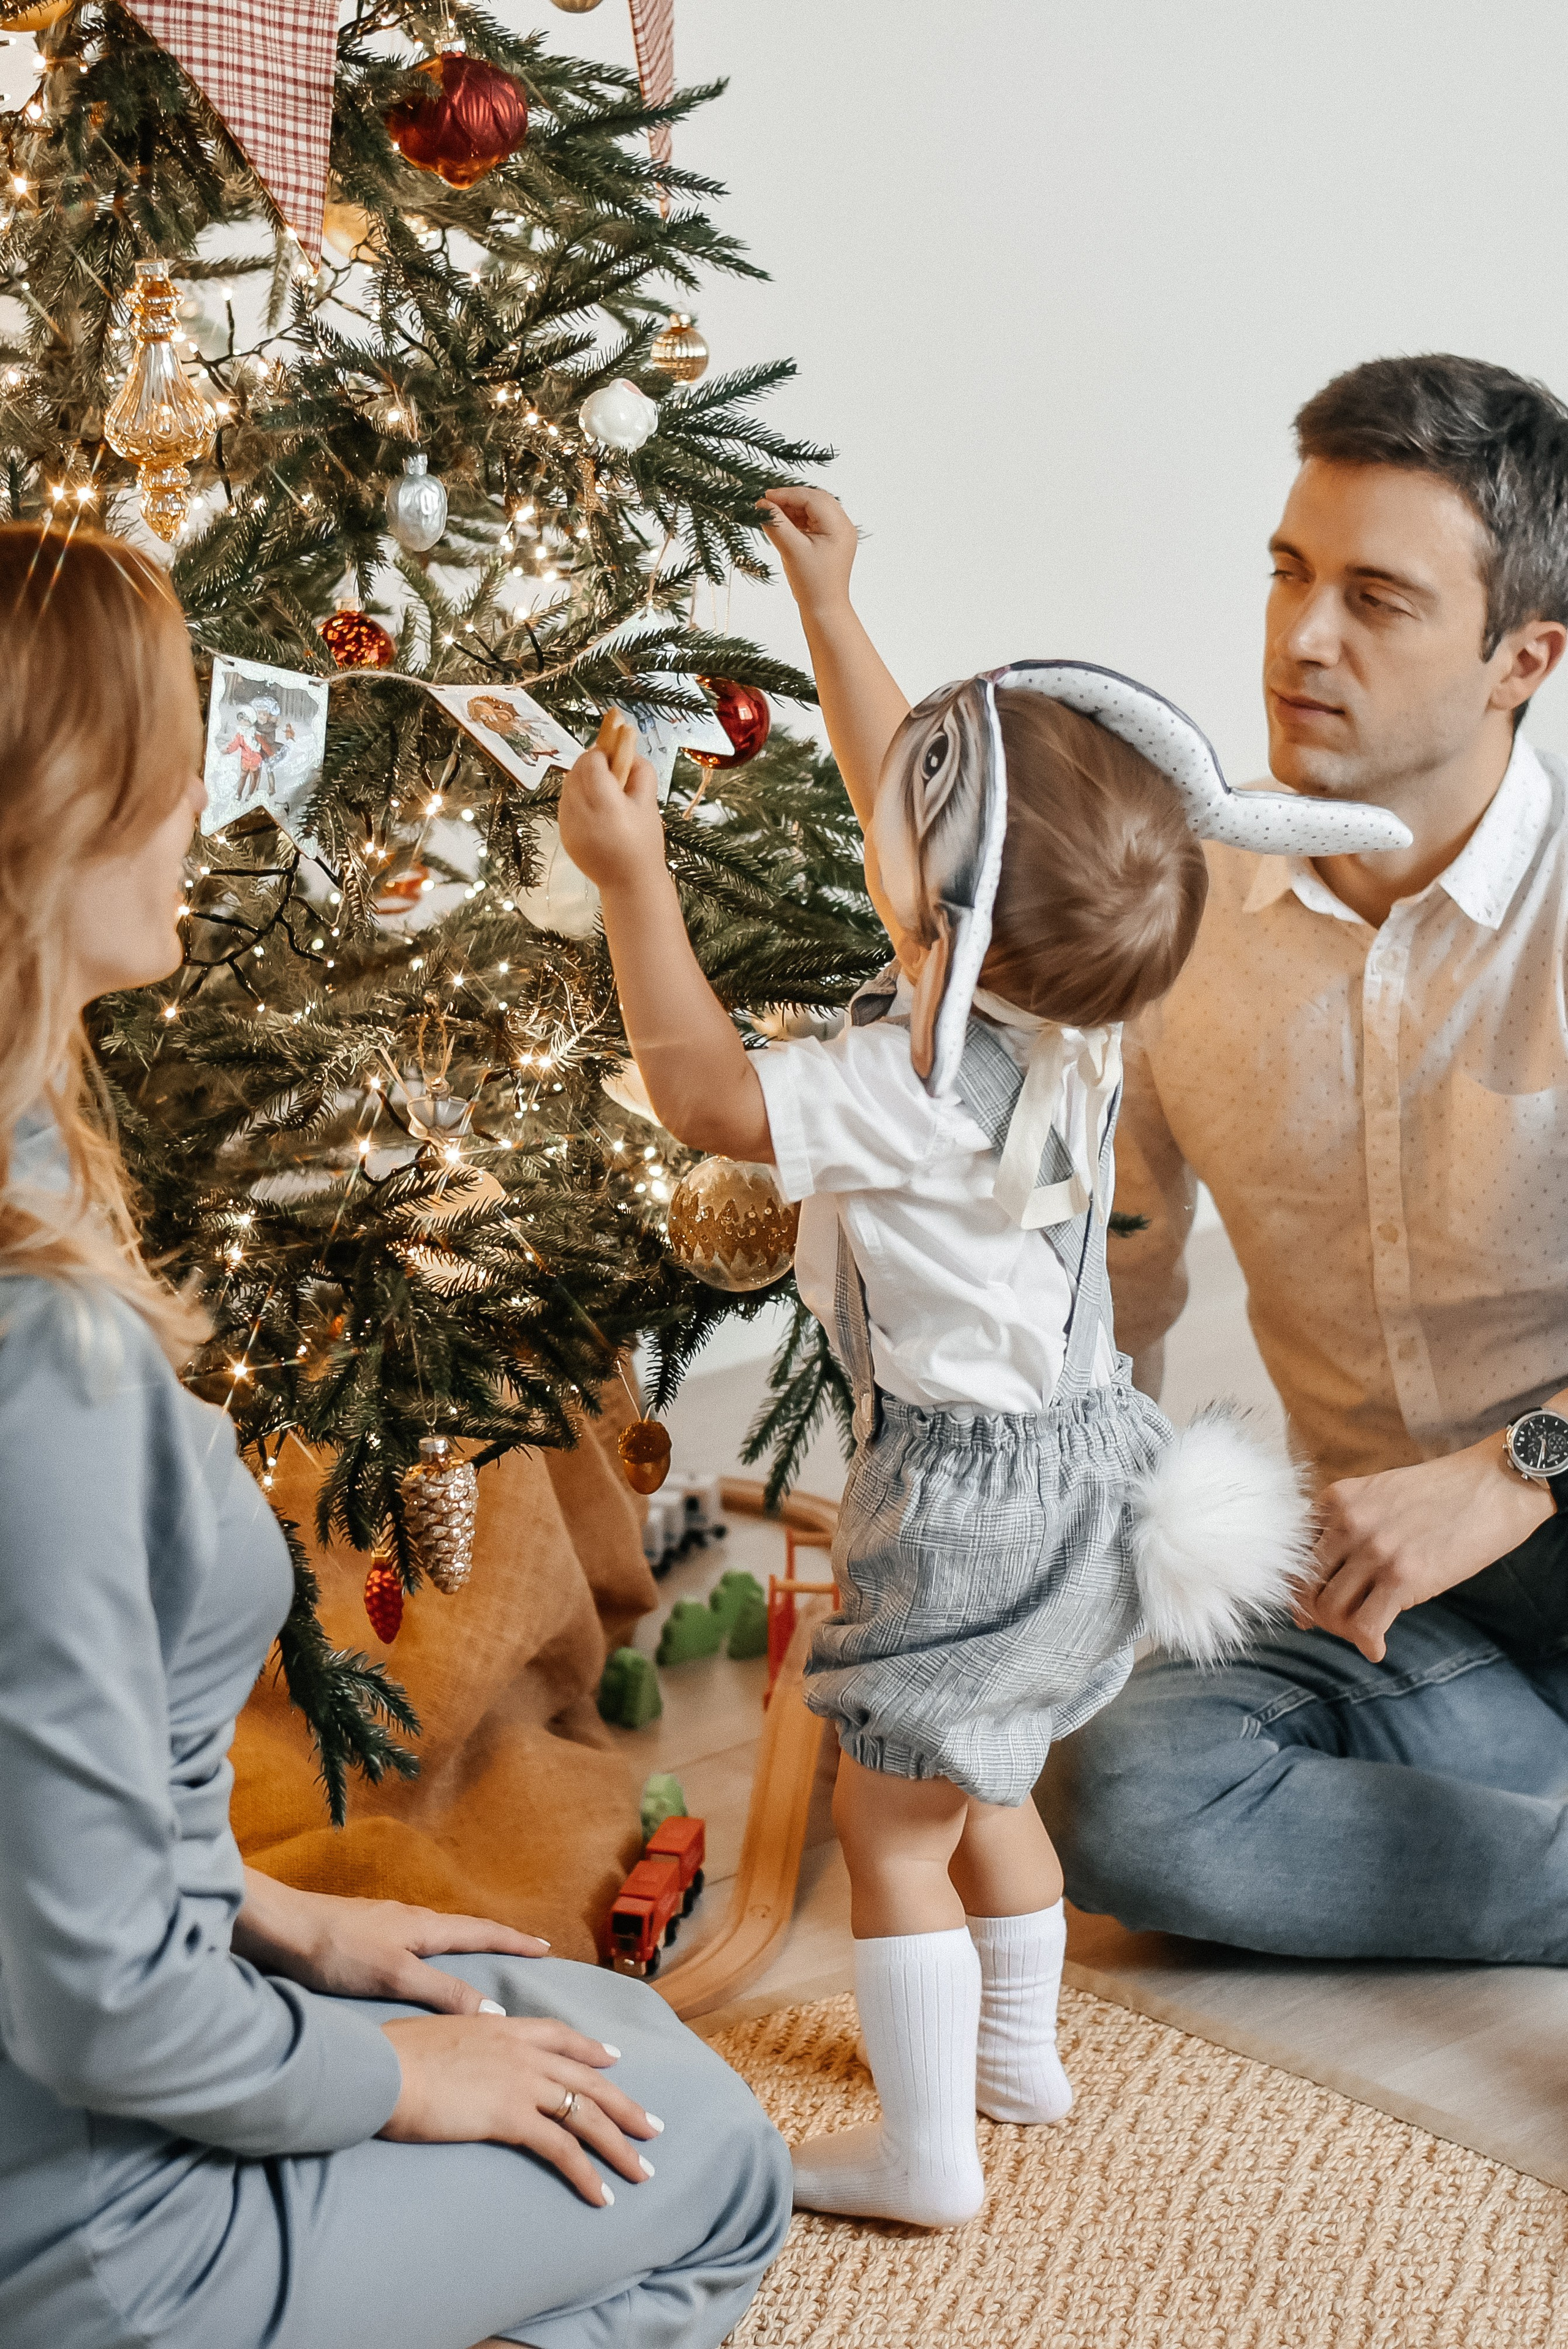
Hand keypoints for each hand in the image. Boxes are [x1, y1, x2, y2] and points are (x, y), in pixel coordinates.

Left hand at [234, 1872, 547, 2014]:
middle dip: (498, 1941)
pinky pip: (415, 1944)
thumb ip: (443, 1992)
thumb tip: (495, 2013)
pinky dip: (435, 1955)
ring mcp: (388, 1926)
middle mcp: (412, 1920)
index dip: (515, 1941)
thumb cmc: (337, 1950)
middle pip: (466, 1930)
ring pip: (439, 1937)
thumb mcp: (395, 1975)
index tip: (546, 1947)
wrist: (280, 1928)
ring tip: (482, 1962)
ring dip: (466, 1948)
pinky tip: (422, 1967)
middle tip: (527, 1950)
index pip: (483, 1933)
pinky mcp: (366, 1937)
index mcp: (425, 1927)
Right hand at [379, 2010, 662, 2206]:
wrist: (382, 2068)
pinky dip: (586, 2174)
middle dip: (624, 2105)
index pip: (561, 2036)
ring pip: (586, 2115)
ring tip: (642, 2171)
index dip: (591, 2049)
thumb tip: (465, 2043)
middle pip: (589, 2079)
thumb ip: (463, 2038)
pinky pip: (562, 2149)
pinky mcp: (512, 2117)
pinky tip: (601, 2195)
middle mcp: (522, 2051)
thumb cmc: (394, 2054)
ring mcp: (522, 2082)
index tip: (614, 2059)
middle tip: (652, 2126)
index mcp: (504, 2028)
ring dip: (619, 2146)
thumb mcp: (437, 2033)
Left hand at [557, 709, 665, 892]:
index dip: (603, 751)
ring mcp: (567, 823)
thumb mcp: (649, 804)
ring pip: (568, 784)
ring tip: (603, 788)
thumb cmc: (644, 844)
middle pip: (577, 769)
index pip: (592, 760)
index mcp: (604, 801)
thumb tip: (628, 749)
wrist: (629, 883)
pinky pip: (566, 803)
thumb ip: (641, 771)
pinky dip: (577, 797)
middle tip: (610, 766)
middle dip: (591, 762)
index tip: (615, 752)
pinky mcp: (563, 833)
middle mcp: (580, 810)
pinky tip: (595, 808)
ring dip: (583, 778)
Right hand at [757, 484, 859, 616]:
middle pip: (815, 499)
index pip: (811, 498)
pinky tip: (784, 524)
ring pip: (814, 508)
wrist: (824, 609)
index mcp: (839, 526)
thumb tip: (761, 505)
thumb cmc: (811, 583)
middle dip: (790, 499)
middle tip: (767, 504)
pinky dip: (799, 519)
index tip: (764, 498)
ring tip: (773, 515)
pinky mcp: (833, 540)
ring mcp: (840, 533)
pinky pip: (815, 520)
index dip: (787, 495)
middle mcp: (844, 526)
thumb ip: (776, 524)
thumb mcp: (791, 550)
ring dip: (794, 509)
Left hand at [1301, 1434, 1553, 1661]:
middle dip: (1318, 1614)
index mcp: (1336, 1501)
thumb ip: (1346, 1528)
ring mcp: (1374, 1550)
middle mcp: (1347, 1523)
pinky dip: (1368, 1644)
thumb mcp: (1378, 1495)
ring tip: (1365, 1632)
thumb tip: (1321, 1581)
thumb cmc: (1440, 1494)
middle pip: (1306, 1588)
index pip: (1293, 1557)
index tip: (1311, 1607)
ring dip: (1344, 1630)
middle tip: (1341, 1623)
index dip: (1299, 1588)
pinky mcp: (1404, 1576)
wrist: (1495, 1484)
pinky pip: (1365, 1626)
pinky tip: (1379, 1647)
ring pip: (1331, 1611)